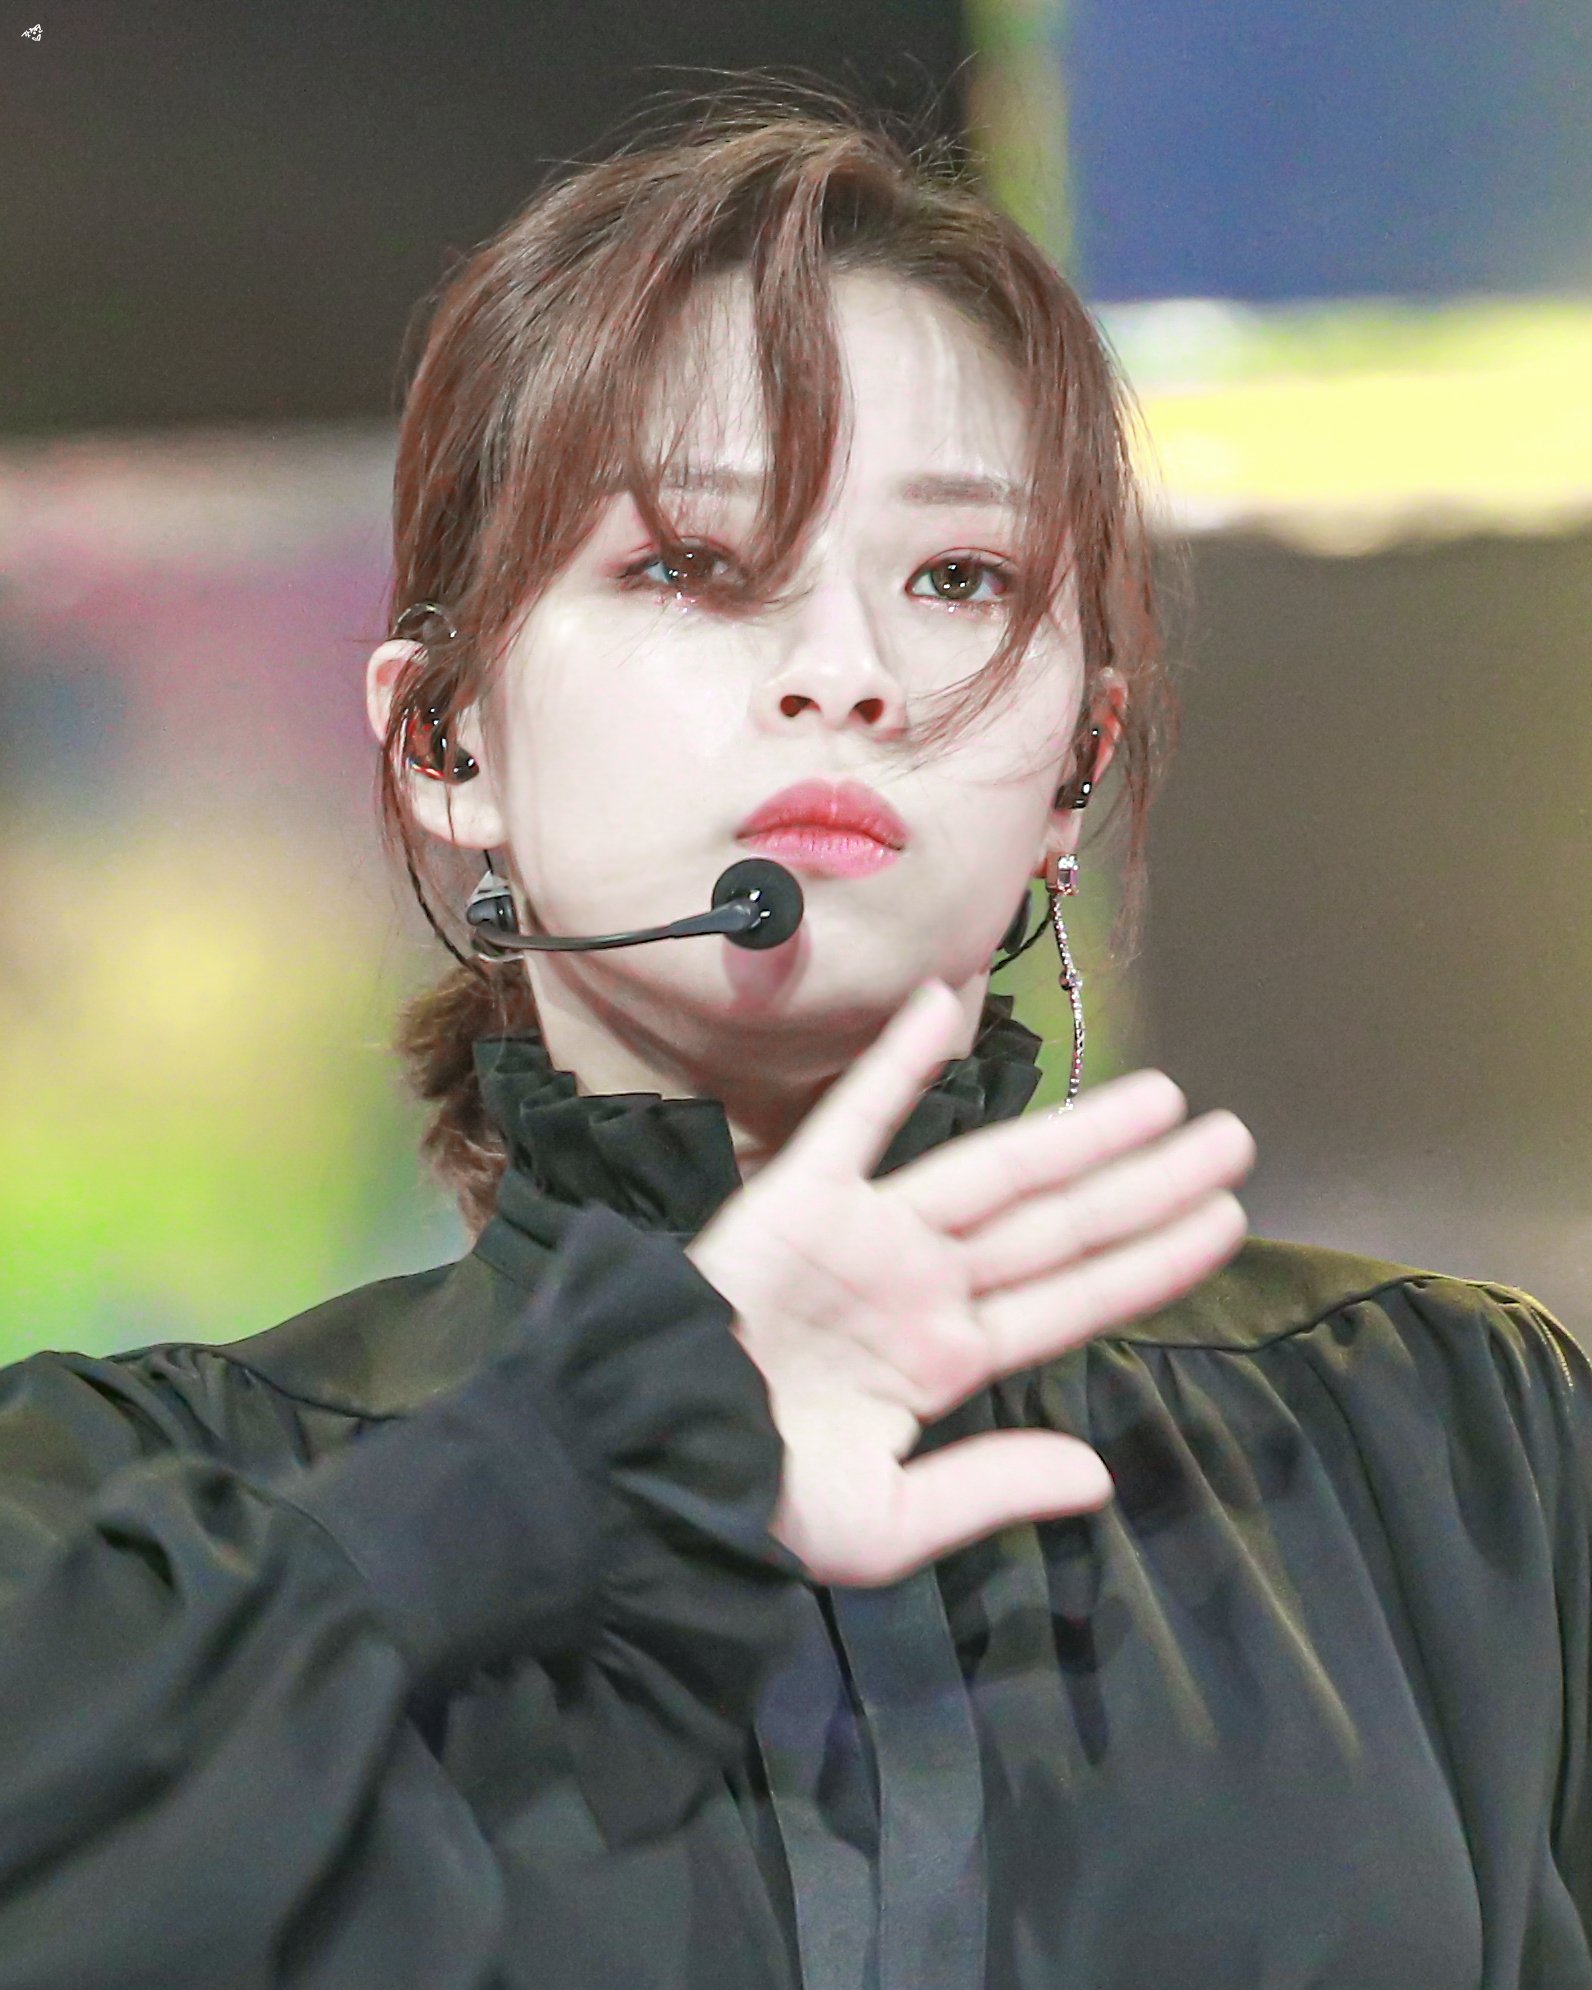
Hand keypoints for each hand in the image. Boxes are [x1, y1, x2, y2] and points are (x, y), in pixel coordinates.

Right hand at [685, 978, 1255, 1587]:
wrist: (650, 1464)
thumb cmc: (760, 1501)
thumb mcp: (887, 1526)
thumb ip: (989, 1488)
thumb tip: (1096, 1476)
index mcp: (947, 1359)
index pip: (1072, 1299)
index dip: (1151, 1261)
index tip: (1225, 1221)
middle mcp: (925, 1284)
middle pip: (1057, 1225)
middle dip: (1146, 1184)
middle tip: (1235, 1138)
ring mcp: (869, 1236)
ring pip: (992, 1169)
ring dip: (1075, 1131)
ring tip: (1163, 1096)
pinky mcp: (800, 1201)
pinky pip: (854, 1121)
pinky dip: (894, 1063)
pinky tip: (943, 1004)